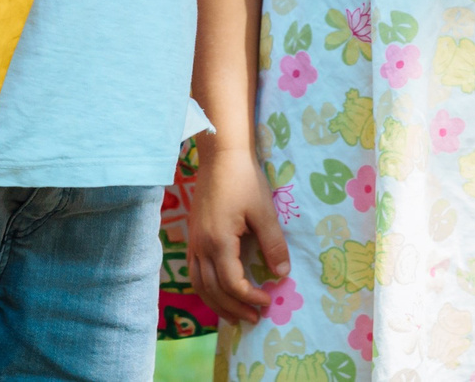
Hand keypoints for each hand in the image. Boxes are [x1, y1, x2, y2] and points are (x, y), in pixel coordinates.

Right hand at [187, 137, 289, 323]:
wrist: (220, 156)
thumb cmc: (243, 180)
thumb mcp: (264, 211)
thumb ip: (273, 243)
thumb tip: (282, 273)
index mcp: (218, 242)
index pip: (232, 283)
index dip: (250, 297)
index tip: (268, 301)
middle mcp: (201, 246)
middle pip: (213, 290)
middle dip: (233, 309)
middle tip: (254, 319)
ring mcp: (193, 242)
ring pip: (199, 285)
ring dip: (217, 304)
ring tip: (235, 316)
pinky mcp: (192, 236)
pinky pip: (194, 272)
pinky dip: (206, 289)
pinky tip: (218, 292)